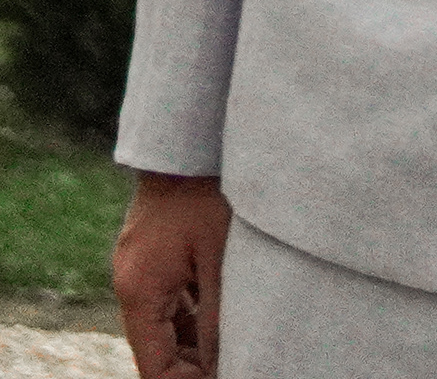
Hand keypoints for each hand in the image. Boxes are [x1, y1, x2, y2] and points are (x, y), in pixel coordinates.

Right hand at [112, 172, 229, 378]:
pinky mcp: (155, 255)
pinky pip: (172, 298)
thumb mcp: (221, 259)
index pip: (154, 365)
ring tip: (239, 348)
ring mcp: (141, 269)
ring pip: (167, 323)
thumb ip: (218, 314)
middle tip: (238, 365)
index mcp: (140, 293)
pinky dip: (194, 313)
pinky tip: (226, 317)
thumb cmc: (208, 196)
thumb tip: (222, 362)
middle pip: (159, 347)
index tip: (225, 378)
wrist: (187, 144)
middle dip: (193, 365)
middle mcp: (132, 286)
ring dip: (196, 341)